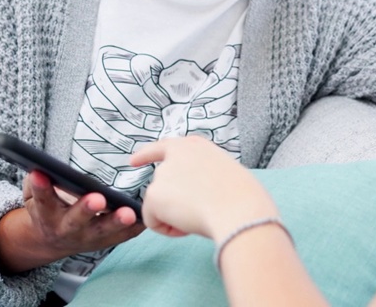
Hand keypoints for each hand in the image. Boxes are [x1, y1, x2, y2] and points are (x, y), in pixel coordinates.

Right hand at [0, 171, 143, 272]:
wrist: (53, 240)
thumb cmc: (48, 209)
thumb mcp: (33, 196)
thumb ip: (36, 182)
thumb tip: (40, 166)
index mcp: (46, 216)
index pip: (43, 200)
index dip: (41, 188)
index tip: (39, 173)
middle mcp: (66, 229)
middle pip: (76, 221)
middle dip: (86, 209)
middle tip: (97, 198)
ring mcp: (88, 237)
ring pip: (103, 231)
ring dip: (116, 222)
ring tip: (129, 213)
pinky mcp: (107, 241)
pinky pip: (123, 236)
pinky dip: (134, 227)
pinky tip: (143, 215)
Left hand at [130, 136, 276, 240]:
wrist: (240, 209)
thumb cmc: (243, 197)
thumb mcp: (224, 174)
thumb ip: (202, 176)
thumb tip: (193, 197)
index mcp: (196, 146)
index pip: (165, 146)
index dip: (146, 154)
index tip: (132, 161)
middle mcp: (176, 152)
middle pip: (162, 183)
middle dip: (171, 202)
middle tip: (196, 214)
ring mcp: (163, 172)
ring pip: (160, 205)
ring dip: (174, 216)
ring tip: (200, 218)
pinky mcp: (154, 194)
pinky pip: (152, 221)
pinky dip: (167, 230)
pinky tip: (187, 227)